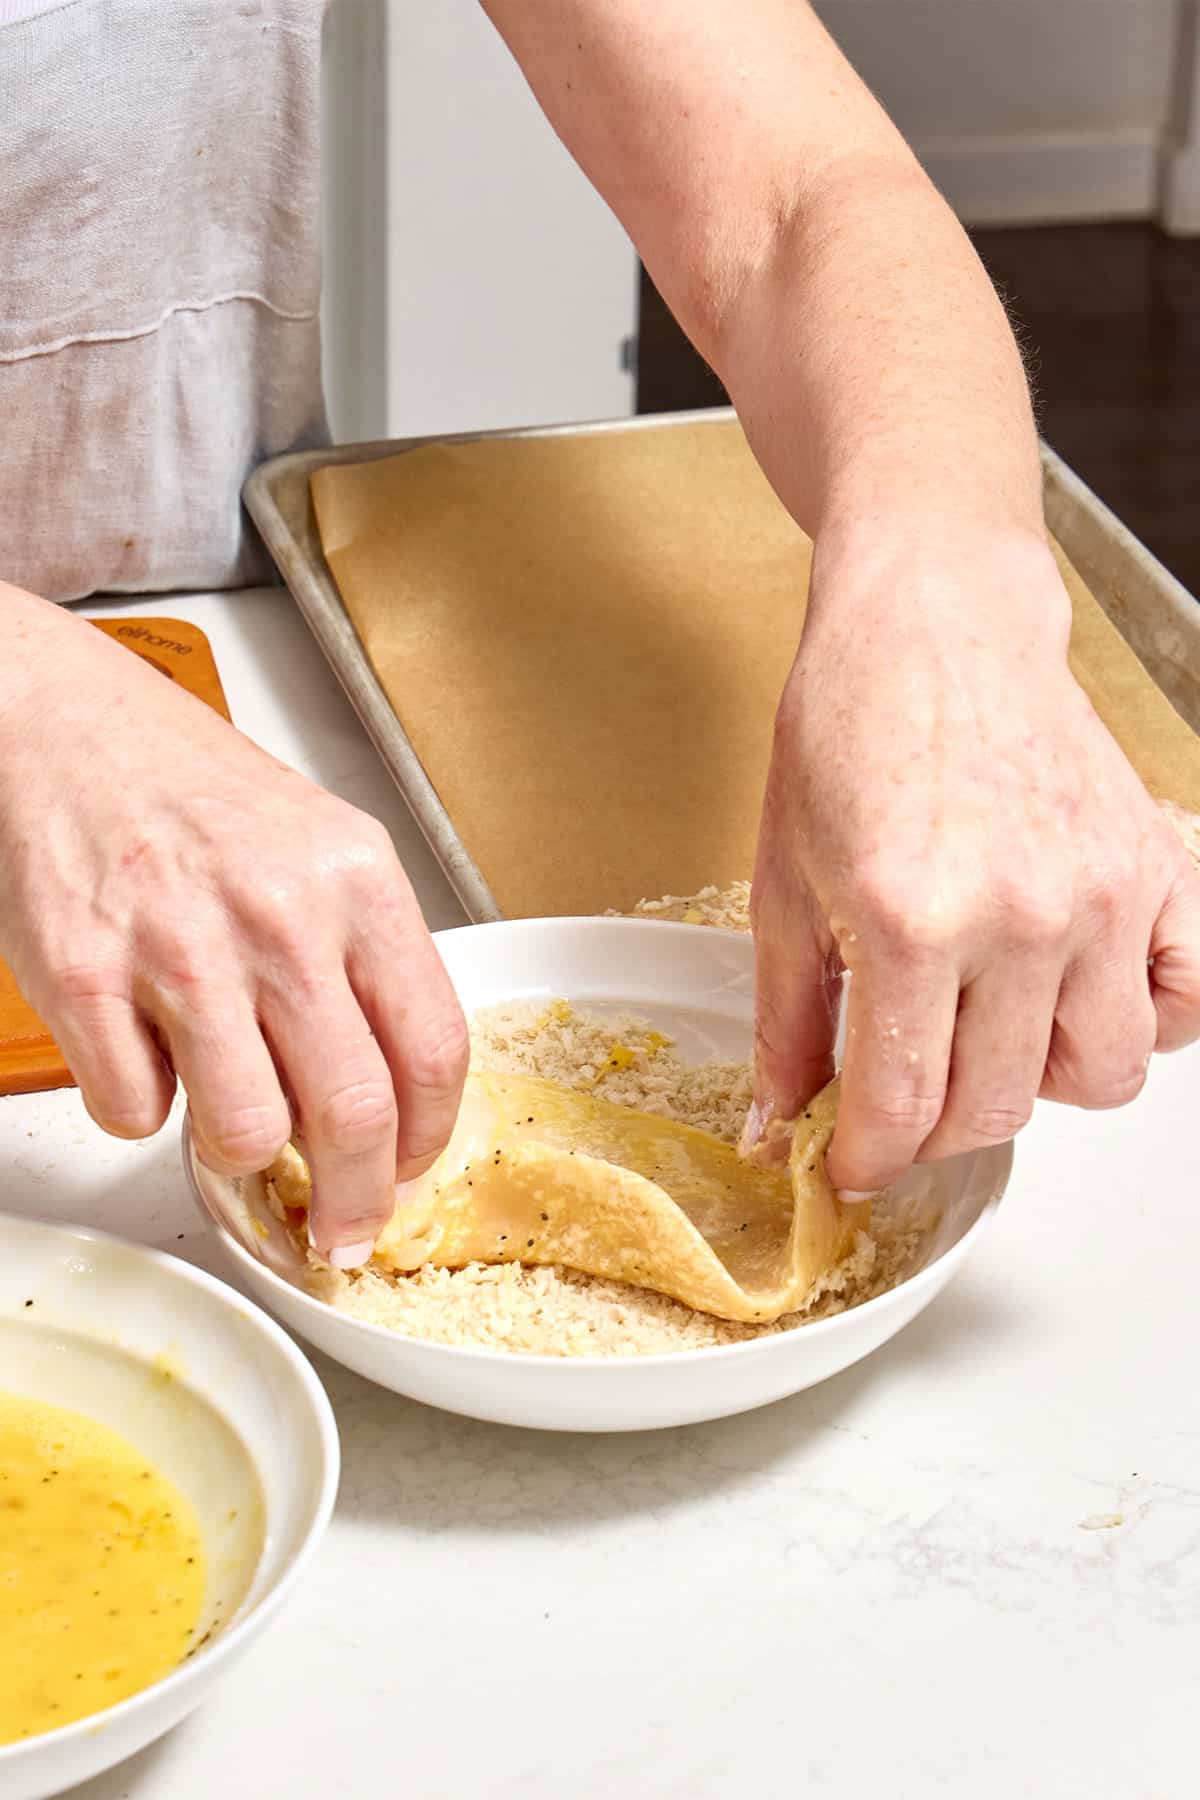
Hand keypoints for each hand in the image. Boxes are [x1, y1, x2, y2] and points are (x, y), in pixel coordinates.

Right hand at [0, 591, 467, 1260]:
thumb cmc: (193, 792)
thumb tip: (392, 1094)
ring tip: (227, 1119)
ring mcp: (179, 945)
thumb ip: (362, 960)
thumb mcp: (319, 848)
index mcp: (358, 881)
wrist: (62, 723)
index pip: (434, 1047)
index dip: (429, 1138)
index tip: (413, 1172)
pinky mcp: (83, 973)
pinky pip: (134, 1109)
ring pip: (244, 1130)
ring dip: (238, 1156)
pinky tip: (145, 1051)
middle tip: (341, 1233)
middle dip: (355, 1202)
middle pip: (353, 1112)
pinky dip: (141, 1108)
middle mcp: (280, 914)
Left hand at [746, 529, 1199, 1194]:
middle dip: (936, 1129)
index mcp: (912, 921)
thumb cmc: (850, 732)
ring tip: (988, 1033)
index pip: (902, 1107)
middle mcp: (1022, 917)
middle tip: (903, 1098)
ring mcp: (1103, 894)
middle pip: (999, 1109)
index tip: (851, 1166)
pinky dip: (1144, 1021)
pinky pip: (1187, 1001)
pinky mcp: (1156, 867)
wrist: (933, 623)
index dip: (867, 1159)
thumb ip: (789, 1021)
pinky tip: (1078, 994)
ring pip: (1102, 1076)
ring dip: (1037, 1082)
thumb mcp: (784, 884)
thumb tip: (781, 1123)